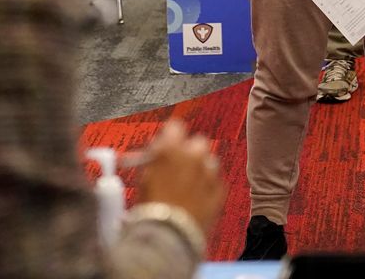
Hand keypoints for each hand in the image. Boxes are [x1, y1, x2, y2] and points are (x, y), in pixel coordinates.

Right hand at [136, 119, 224, 234]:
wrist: (168, 238)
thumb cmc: (150, 209)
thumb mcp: (144, 177)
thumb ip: (155, 158)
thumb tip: (157, 152)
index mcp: (171, 147)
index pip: (175, 126)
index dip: (170, 137)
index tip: (166, 146)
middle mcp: (193, 154)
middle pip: (197, 141)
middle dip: (189, 151)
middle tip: (178, 166)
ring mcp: (209, 171)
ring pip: (208, 161)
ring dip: (200, 168)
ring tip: (187, 187)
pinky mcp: (220, 189)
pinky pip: (215, 181)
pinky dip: (208, 187)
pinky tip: (196, 200)